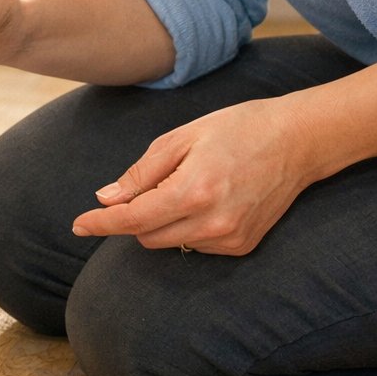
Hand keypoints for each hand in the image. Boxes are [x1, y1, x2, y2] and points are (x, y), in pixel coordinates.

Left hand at [71, 97, 312, 254]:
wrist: (298, 141)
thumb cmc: (236, 129)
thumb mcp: (179, 139)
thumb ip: (140, 174)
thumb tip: (106, 198)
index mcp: (193, 192)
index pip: (133, 219)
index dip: (101, 223)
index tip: (78, 225)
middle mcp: (213, 223)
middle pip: (147, 236)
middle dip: (133, 216)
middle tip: (148, 185)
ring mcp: (231, 238)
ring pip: (169, 243)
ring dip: (160, 222)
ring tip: (185, 186)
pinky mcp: (243, 246)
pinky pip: (195, 245)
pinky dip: (186, 227)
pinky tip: (205, 200)